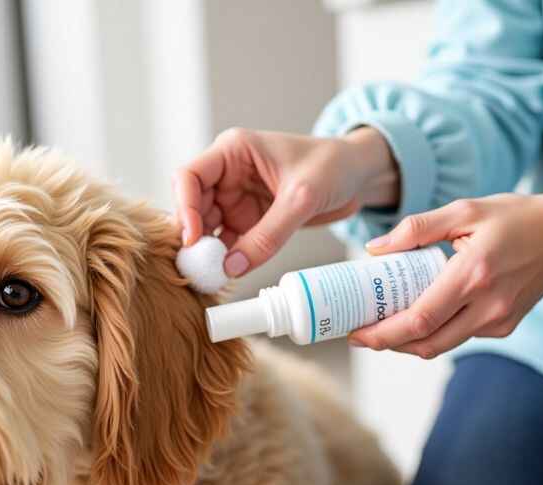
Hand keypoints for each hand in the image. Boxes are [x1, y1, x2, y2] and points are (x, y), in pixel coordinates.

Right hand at [172, 127, 399, 275]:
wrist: (358, 176)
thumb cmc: (333, 166)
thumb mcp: (302, 198)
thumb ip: (268, 235)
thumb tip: (231, 268)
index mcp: (233, 152)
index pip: (189, 177)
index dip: (184, 207)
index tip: (193, 239)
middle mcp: (227, 175)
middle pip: (192, 207)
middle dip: (193, 236)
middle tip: (198, 266)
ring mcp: (236, 200)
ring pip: (207, 229)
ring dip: (207, 252)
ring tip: (211, 275)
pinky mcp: (248, 221)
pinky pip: (227, 243)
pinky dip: (225, 260)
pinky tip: (226, 275)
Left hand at [349, 193, 542, 356]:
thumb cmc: (513, 217)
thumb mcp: (464, 210)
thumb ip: (417, 228)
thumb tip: (375, 249)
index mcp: (473, 274)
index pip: (420, 319)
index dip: (383, 333)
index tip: (357, 333)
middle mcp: (488, 305)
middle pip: (426, 343)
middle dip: (387, 344)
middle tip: (360, 334)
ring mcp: (498, 320)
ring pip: (441, 346)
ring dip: (406, 342)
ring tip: (382, 327)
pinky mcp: (503, 326)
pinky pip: (458, 338)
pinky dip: (432, 333)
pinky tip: (417, 317)